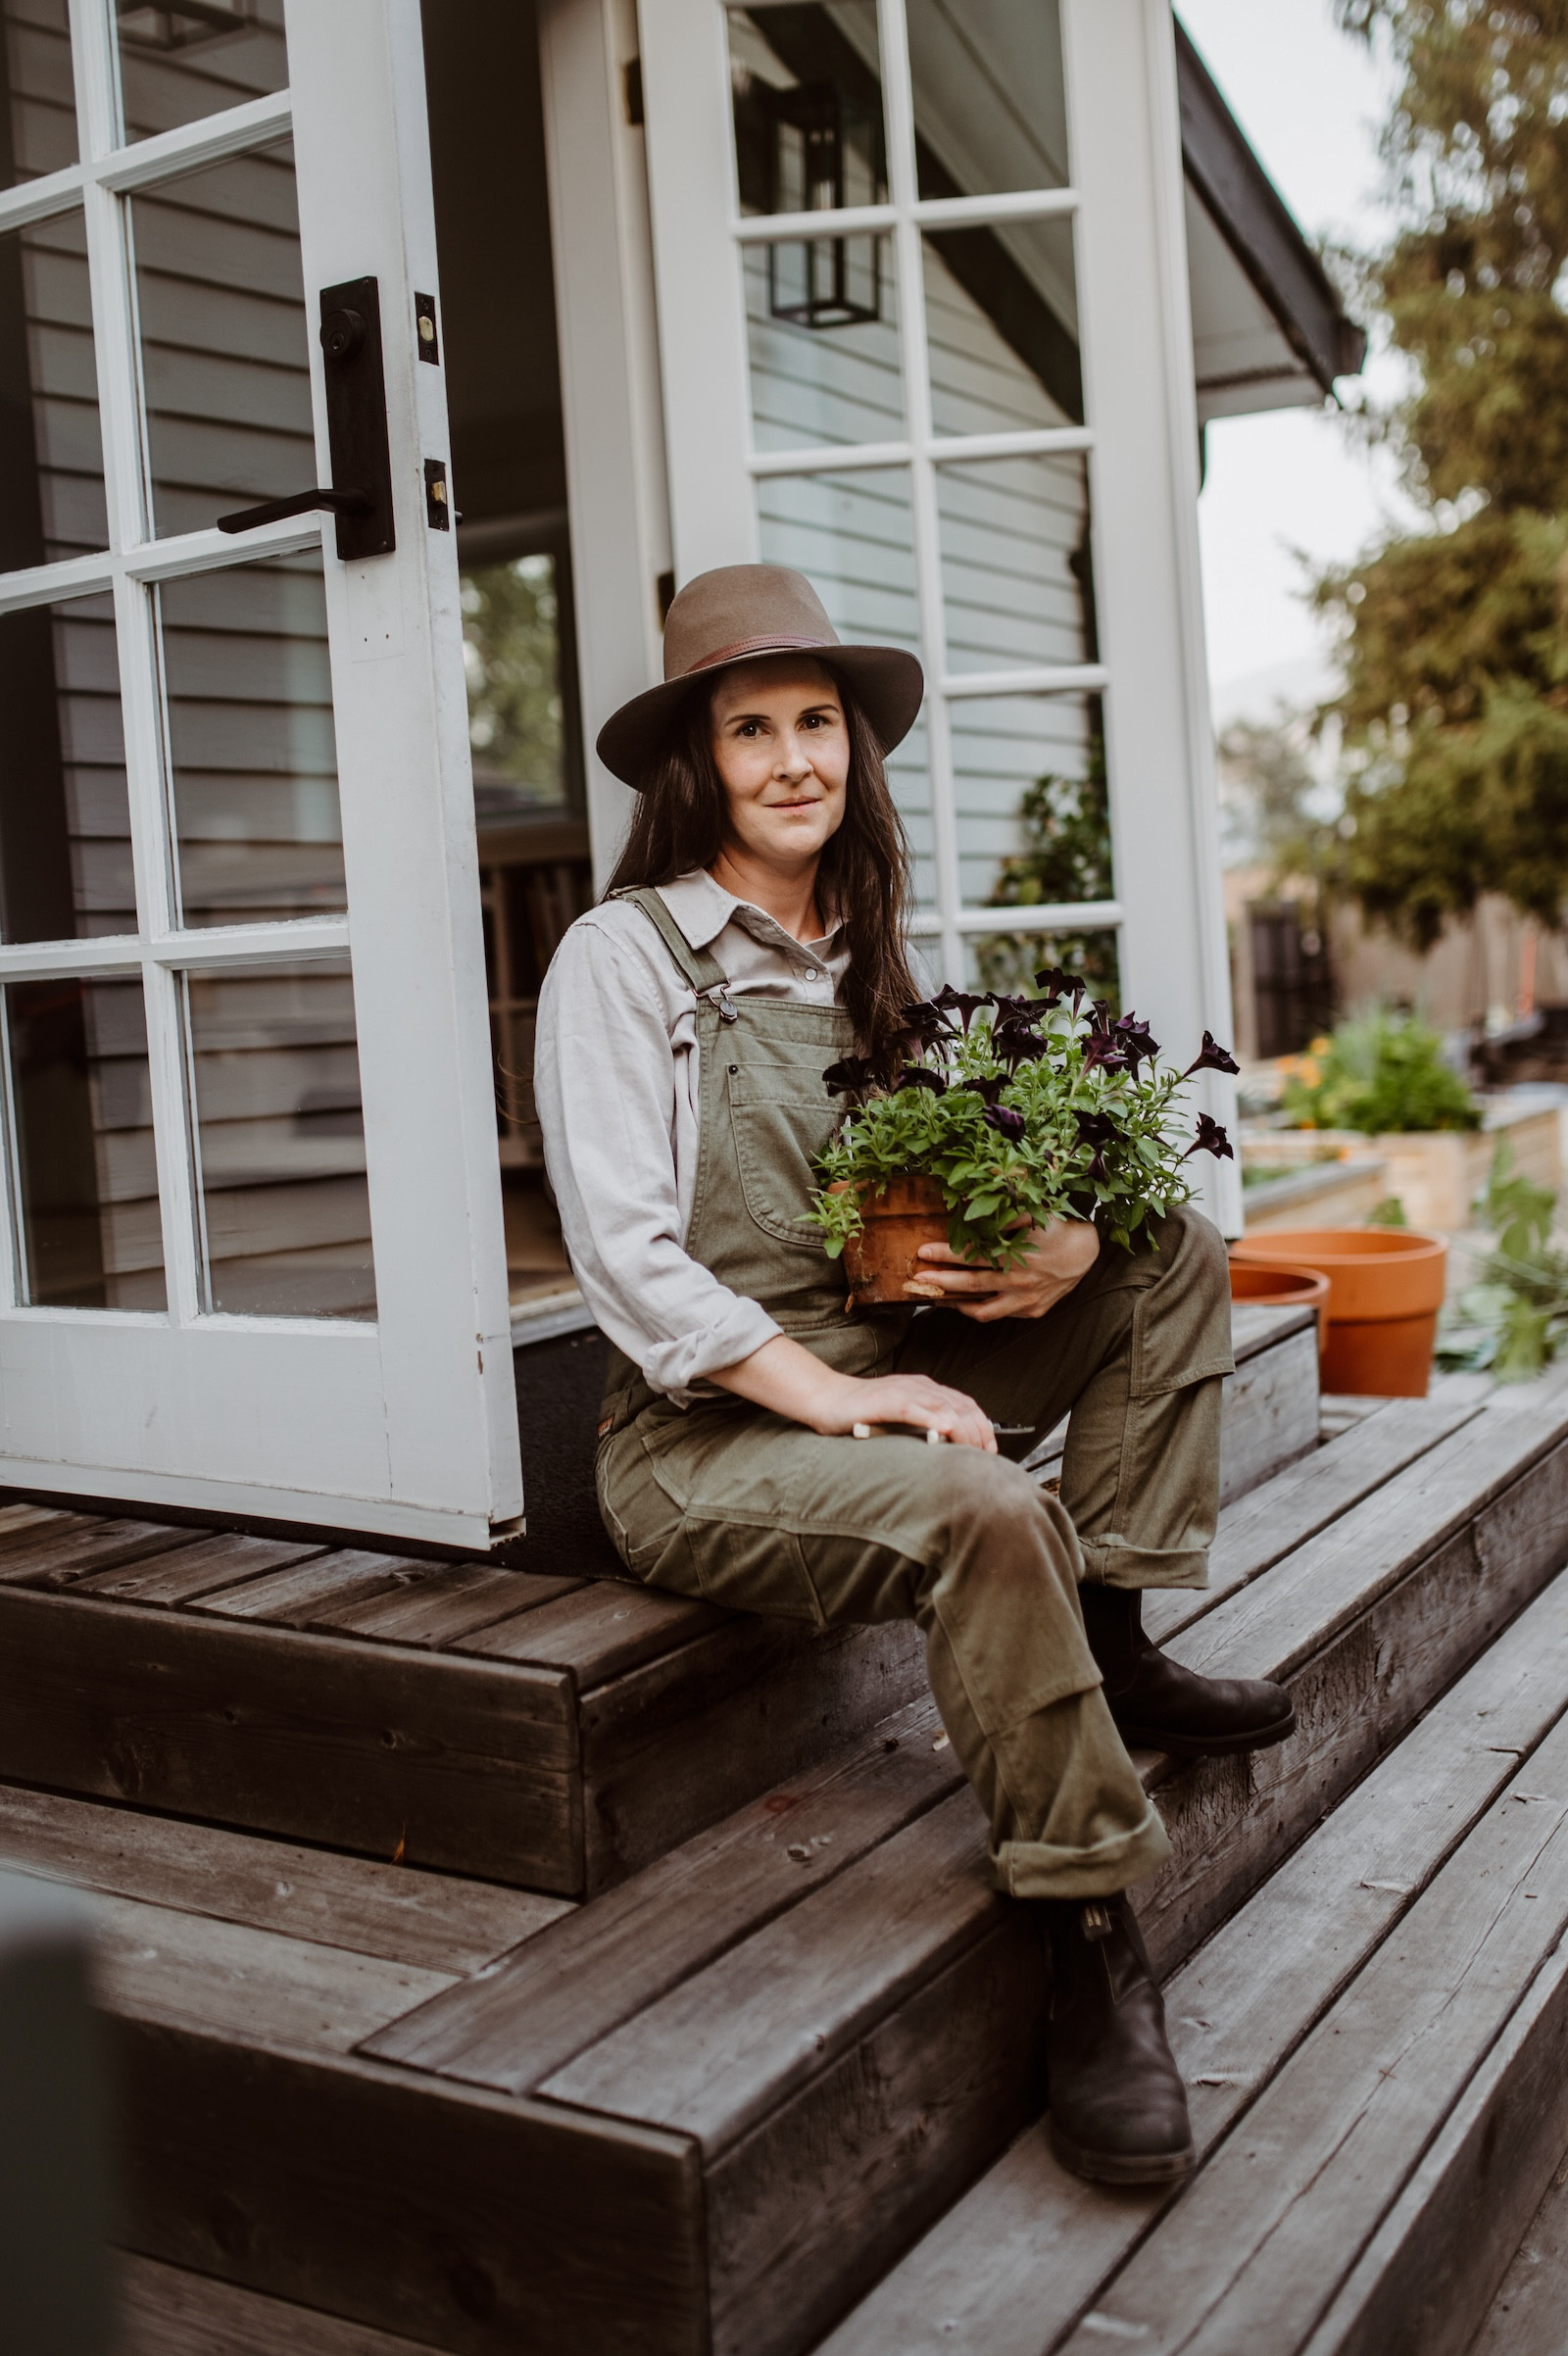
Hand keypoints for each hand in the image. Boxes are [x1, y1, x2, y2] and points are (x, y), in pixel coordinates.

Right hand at [811, 1371, 997, 1449]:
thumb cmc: (860, 1411)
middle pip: (961, 1406)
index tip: (990, 1448)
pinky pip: (914, 1408)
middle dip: (978, 1432)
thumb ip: (923, 1422)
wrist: (827, 1398)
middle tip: (985, 1456)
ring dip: (962, 1430)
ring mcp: (903, 1392)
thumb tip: (948, 1444)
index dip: (983, 1425)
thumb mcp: (900, 1416)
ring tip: (972, 1450)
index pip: (965, 1403)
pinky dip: (932, 1419)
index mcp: (924, 1388)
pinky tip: (944, 1431)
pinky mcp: (886, 1401)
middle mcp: (918, 1386)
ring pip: (943, 1407)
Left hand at [915, 1216, 1099, 1321]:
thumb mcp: (1031, 1213)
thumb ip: (1002, 1210)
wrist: (1084, 1253)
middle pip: (971, 1284)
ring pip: (982, 1310)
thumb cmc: (1055, 1229)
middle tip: (917, 1277)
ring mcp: (1025, 1301)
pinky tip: (964, 1303)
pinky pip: (998, 1315)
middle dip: (940, 1280)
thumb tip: (972, 1195)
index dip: (945, 1254)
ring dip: (956, 1303)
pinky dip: (978, 1310)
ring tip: (936, 1296)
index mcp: (1017, 1255)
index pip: (972, 1256)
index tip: (923, 1251)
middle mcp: (1019, 1281)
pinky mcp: (1031, 1311)